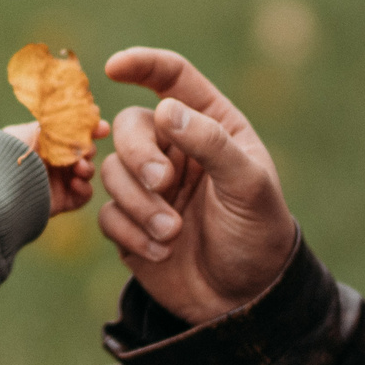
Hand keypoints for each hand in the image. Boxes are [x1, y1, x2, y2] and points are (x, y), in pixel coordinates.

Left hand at [2, 120, 108, 216]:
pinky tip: (76, 183)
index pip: (73, 133)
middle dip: (89, 149)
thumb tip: (92, 113)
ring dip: (88, 168)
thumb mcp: (34, 130)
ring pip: (86, 172)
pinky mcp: (60, 201)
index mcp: (46, 141)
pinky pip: (83, 195)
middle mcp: (52, 160)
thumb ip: (61, 122)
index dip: (90, 129)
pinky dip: (84, 189)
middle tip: (86, 150)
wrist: (0, 186)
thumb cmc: (13, 153)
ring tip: (80, 168)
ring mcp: (57, 182)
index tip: (102, 128)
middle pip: (84, 152)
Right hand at [97, 48, 295, 323]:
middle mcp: (174, 148)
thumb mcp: (248, 185)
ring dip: (139, 204)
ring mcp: (149, 185)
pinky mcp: (128, 222)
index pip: (171, 78)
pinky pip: (106, 213)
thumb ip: (210, 142)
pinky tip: (162, 252)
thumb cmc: (257, 233)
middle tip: (163, 183)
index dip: (142, 65)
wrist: (244, 299)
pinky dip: (130, 233)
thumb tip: (165, 110)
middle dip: (139, 154)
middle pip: (129, 127)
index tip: (115, 66)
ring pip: (112, 171)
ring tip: (172, 234)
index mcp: (209, 124)